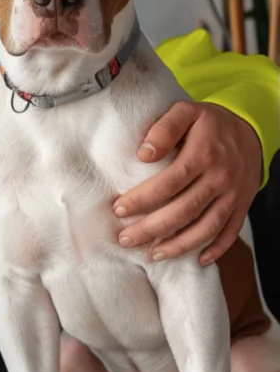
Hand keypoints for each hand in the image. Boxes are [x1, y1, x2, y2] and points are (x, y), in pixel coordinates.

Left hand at [112, 101, 262, 265]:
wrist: (252, 130)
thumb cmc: (208, 122)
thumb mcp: (186, 111)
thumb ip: (164, 129)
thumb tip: (143, 154)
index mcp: (203, 155)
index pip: (168, 183)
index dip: (142, 199)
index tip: (119, 209)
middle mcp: (219, 178)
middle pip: (183, 210)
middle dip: (152, 229)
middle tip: (126, 239)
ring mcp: (232, 195)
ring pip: (206, 228)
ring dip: (178, 245)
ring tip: (152, 255)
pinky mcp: (242, 206)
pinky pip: (229, 232)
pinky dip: (215, 249)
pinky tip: (196, 260)